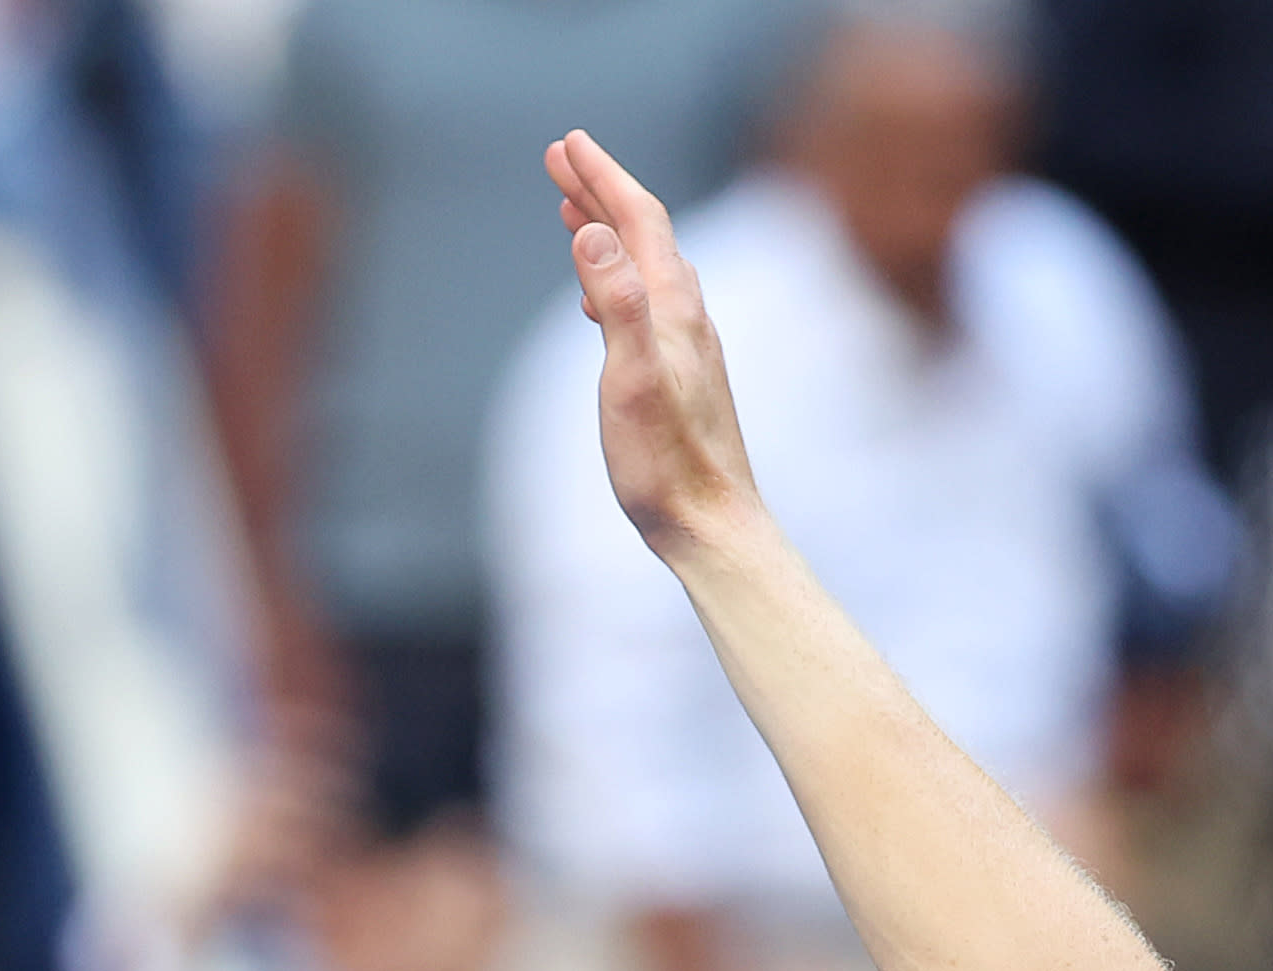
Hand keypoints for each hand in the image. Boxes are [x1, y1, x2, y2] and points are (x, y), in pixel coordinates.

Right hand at [546, 130, 761, 562]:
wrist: (713, 526)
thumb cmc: (667, 465)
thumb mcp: (630, 378)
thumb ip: (616, 302)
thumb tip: (591, 232)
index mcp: (673, 309)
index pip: (639, 220)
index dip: (604, 175)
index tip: (568, 142)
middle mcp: (688, 319)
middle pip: (643, 235)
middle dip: (601, 191)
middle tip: (559, 159)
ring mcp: (688, 348)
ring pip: (646, 268)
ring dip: (608, 233)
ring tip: (571, 212)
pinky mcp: (683, 377)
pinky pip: (647, 306)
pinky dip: (617, 281)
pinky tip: (599, 299)